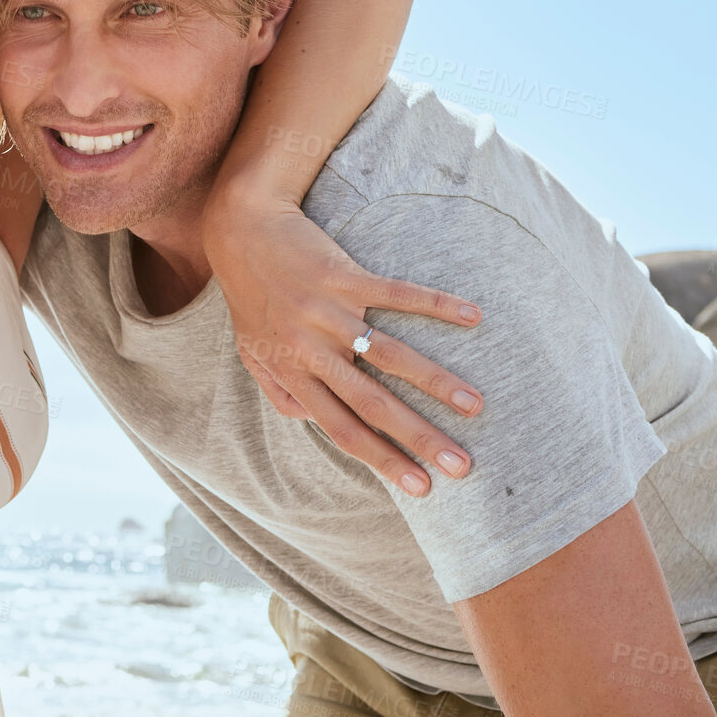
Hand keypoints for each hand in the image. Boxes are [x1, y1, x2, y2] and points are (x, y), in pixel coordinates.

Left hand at [206, 195, 484, 496]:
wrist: (241, 229)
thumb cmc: (250, 294)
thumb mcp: (252, 350)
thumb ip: (280, 391)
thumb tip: (310, 422)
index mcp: (292, 373)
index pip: (342, 429)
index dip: (382, 460)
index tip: (421, 488)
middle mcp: (310, 349)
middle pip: (371, 404)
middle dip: (419, 438)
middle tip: (462, 466)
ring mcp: (327, 312)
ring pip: (390, 355)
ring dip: (436, 382)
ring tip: (475, 405)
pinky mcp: (342, 275)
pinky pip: (396, 294)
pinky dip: (435, 305)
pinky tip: (472, 317)